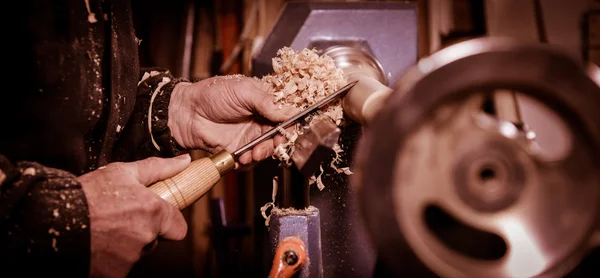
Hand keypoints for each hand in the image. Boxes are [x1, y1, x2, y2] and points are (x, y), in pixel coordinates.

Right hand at [78, 155, 190, 276]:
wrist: (51, 219)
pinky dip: (111, 259)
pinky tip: (98, 244)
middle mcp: (145, 236)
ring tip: (104, 230)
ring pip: (137, 252)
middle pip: (155, 239)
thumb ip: (158, 168)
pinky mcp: (115, 274)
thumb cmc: (87, 194)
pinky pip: (121, 266)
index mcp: (153, 211)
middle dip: (143, 231)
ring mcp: (130, 257)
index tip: (154, 216)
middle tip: (120, 220)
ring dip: (126, 244)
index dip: (166, 221)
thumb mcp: (122, 172)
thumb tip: (183, 161)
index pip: (178, 227)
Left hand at [168, 76, 296, 165]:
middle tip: (273, 143)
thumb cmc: (212, 94)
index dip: (291, 122)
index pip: (286, 113)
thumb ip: (266, 101)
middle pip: (280, 135)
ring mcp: (251, 136)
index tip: (289, 128)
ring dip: (264, 153)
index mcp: (265, 101)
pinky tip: (243, 158)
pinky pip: (251, 160)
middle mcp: (261, 120)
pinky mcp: (240, 150)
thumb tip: (289, 111)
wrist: (187, 113)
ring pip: (268, 149)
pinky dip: (250, 161)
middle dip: (277, 141)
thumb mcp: (243, 91)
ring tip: (254, 153)